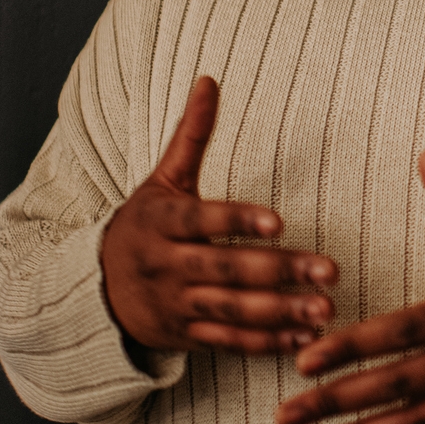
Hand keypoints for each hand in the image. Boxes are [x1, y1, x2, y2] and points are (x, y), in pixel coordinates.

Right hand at [100, 75, 338, 353]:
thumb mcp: (162, 180)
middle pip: (226, 270)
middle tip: (327, 270)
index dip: (238, 222)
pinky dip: (264, 344)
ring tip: (324, 309)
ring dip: (280, 313)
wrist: (97, 290)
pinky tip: (303, 339)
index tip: (278, 221)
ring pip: (231, 311)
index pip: (203, 221)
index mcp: (162, 222)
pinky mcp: (186, 336)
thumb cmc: (143, 224)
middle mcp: (167, 265)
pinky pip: (228, 341)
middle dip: (279, 272)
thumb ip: (192, 135)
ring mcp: (176, 305)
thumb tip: (209, 79)